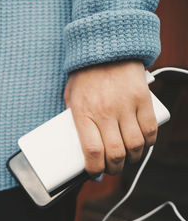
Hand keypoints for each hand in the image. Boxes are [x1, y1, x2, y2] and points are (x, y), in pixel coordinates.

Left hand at [63, 60, 156, 176]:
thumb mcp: (70, 97)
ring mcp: (126, 106)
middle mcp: (105, 112)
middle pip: (115, 153)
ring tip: (126, 159)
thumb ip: (73, 119)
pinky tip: (142, 145)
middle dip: (114, 168)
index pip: (92, 151)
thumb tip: (79, 144)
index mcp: (83, 113)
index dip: (94, 169)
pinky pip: (150, 129)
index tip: (94, 173)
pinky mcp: (143, 99)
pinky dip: (148, 143)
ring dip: (132, 160)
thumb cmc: (84, 74)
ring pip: (135, 145)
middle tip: (111, 168)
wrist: (106, 46)